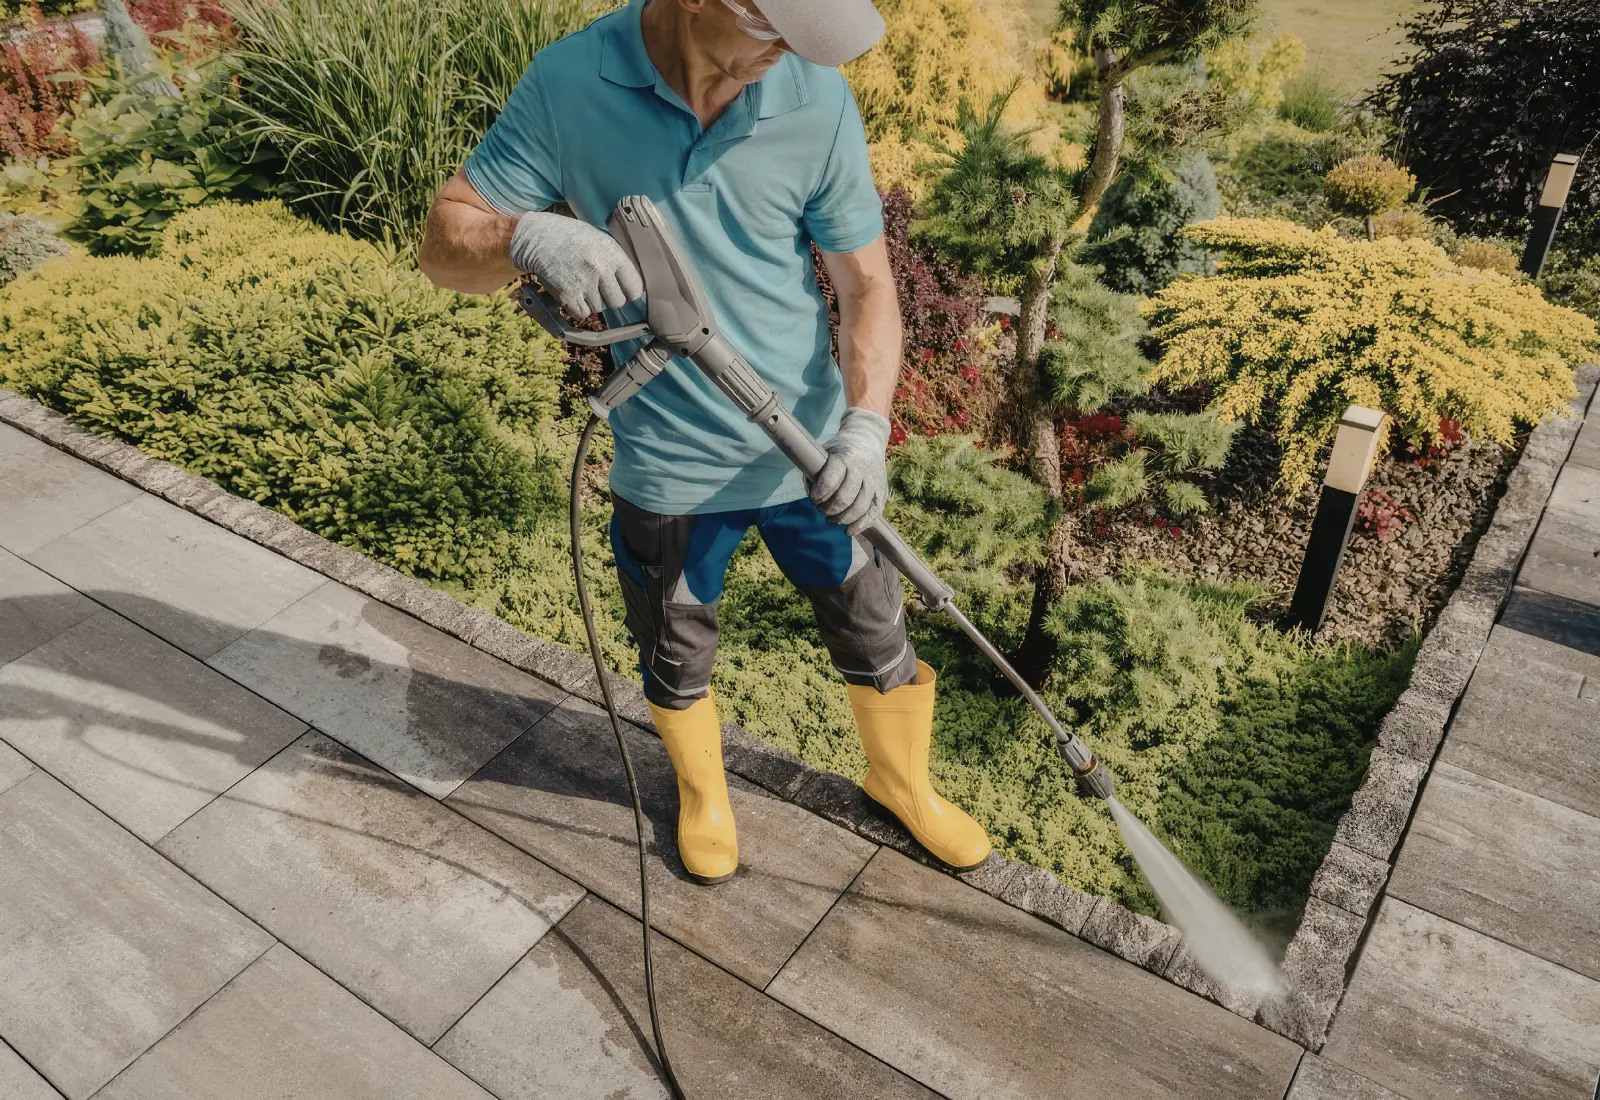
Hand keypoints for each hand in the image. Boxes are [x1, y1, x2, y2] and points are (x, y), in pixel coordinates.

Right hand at [509, 210, 642, 319]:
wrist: (537, 237)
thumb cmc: (570, 237)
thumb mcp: (599, 239)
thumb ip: (616, 260)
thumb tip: (632, 285)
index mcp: (612, 254)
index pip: (635, 288)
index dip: (629, 291)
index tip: (622, 290)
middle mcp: (600, 269)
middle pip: (617, 302)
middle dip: (609, 298)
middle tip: (598, 288)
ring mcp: (584, 283)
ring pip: (598, 309)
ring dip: (591, 301)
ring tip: (580, 283)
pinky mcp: (567, 294)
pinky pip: (582, 313)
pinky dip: (577, 308)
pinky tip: (572, 292)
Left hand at [808, 407, 890, 535]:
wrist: (868, 440)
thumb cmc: (840, 451)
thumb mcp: (824, 453)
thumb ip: (815, 474)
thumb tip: (813, 498)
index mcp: (844, 458)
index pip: (831, 479)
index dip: (820, 493)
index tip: (813, 498)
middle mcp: (862, 470)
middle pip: (845, 498)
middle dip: (829, 509)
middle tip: (821, 509)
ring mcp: (874, 483)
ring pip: (859, 508)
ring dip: (842, 519)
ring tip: (831, 519)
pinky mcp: (882, 493)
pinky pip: (872, 514)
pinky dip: (860, 525)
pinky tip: (848, 530)